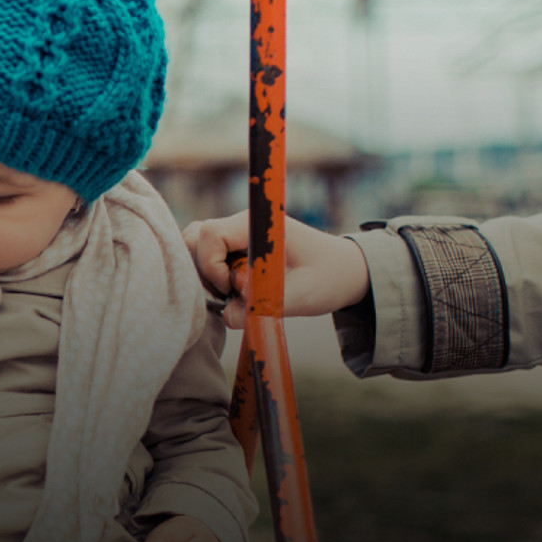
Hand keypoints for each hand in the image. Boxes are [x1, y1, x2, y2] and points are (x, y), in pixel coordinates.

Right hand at [182, 210, 370, 328]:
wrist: (346, 270)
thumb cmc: (329, 277)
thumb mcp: (301, 297)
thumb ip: (263, 307)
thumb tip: (226, 316)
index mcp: (257, 225)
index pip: (210, 234)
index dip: (212, 266)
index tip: (234, 289)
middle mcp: (241, 224)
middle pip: (195, 237)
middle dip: (203, 271)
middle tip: (228, 294)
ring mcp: (237, 235)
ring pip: (196, 246)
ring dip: (205, 274)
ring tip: (231, 293)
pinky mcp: (236, 249)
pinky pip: (207, 256)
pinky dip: (210, 276)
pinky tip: (232, 293)